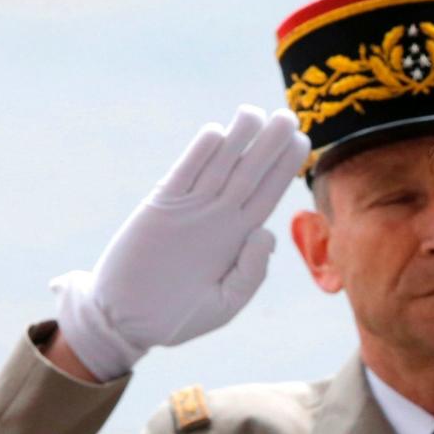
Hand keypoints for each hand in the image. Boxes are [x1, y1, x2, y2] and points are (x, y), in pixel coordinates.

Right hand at [51, 105, 309, 380]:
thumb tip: (266, 233)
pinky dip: (198, 154)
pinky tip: (216, 133)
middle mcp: (217, 217)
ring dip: (236, 139)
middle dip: (269, 144)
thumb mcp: (225, 303)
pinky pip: (183, 175)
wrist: (128, 321)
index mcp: (237, 237)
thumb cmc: (180, 316)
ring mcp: (188, 209)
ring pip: (219, 166)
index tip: (304, 142)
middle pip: (249, 172)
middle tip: (289, 115)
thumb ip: (250, 273)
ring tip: (254, 112)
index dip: (284, 168)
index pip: (267, 194)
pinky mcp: (159, 207)